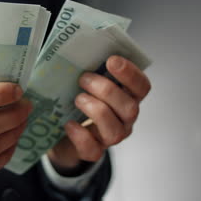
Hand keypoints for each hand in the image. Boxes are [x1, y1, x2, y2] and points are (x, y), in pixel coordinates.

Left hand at [47, 56, 150, 173]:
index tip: (111, 60)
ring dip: (95, 111)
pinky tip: (69, 124)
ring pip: (115, 130)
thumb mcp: (84, 80)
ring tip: (77, 99)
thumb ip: (89, 67)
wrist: (59, 130)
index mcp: (127, 96)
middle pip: (130, 108)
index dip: (130, 73)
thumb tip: (80, 50)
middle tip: (84, 79)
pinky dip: (80, 136)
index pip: (141, 86)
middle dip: (107, 91)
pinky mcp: (93, 151)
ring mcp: (110, 136)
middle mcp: (124, 118)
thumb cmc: (75, 97)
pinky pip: (93, 150)